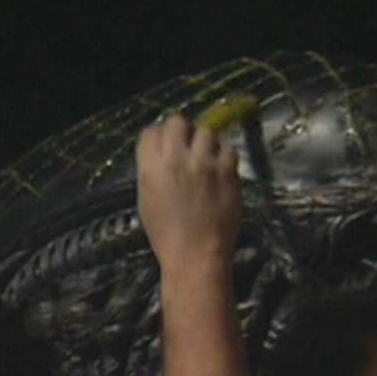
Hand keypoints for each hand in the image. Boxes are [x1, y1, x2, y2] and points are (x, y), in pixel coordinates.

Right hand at [136, 115, 241, 272]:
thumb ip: (153, 170)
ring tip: (206, 158)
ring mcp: (205, 163)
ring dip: (206, 142)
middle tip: (188, 144)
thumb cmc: (167, 234)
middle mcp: (177, 158)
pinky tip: (221, 171)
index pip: (151, 132)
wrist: (196, 254)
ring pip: (207, 132)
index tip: (166, 145)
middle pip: (178, 122)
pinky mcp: (228, 172)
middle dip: (182, 130)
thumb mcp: (147, 199)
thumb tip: (164, 154)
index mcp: (151, 167)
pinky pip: (229, 150)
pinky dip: (225, 158)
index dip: (159, 137)